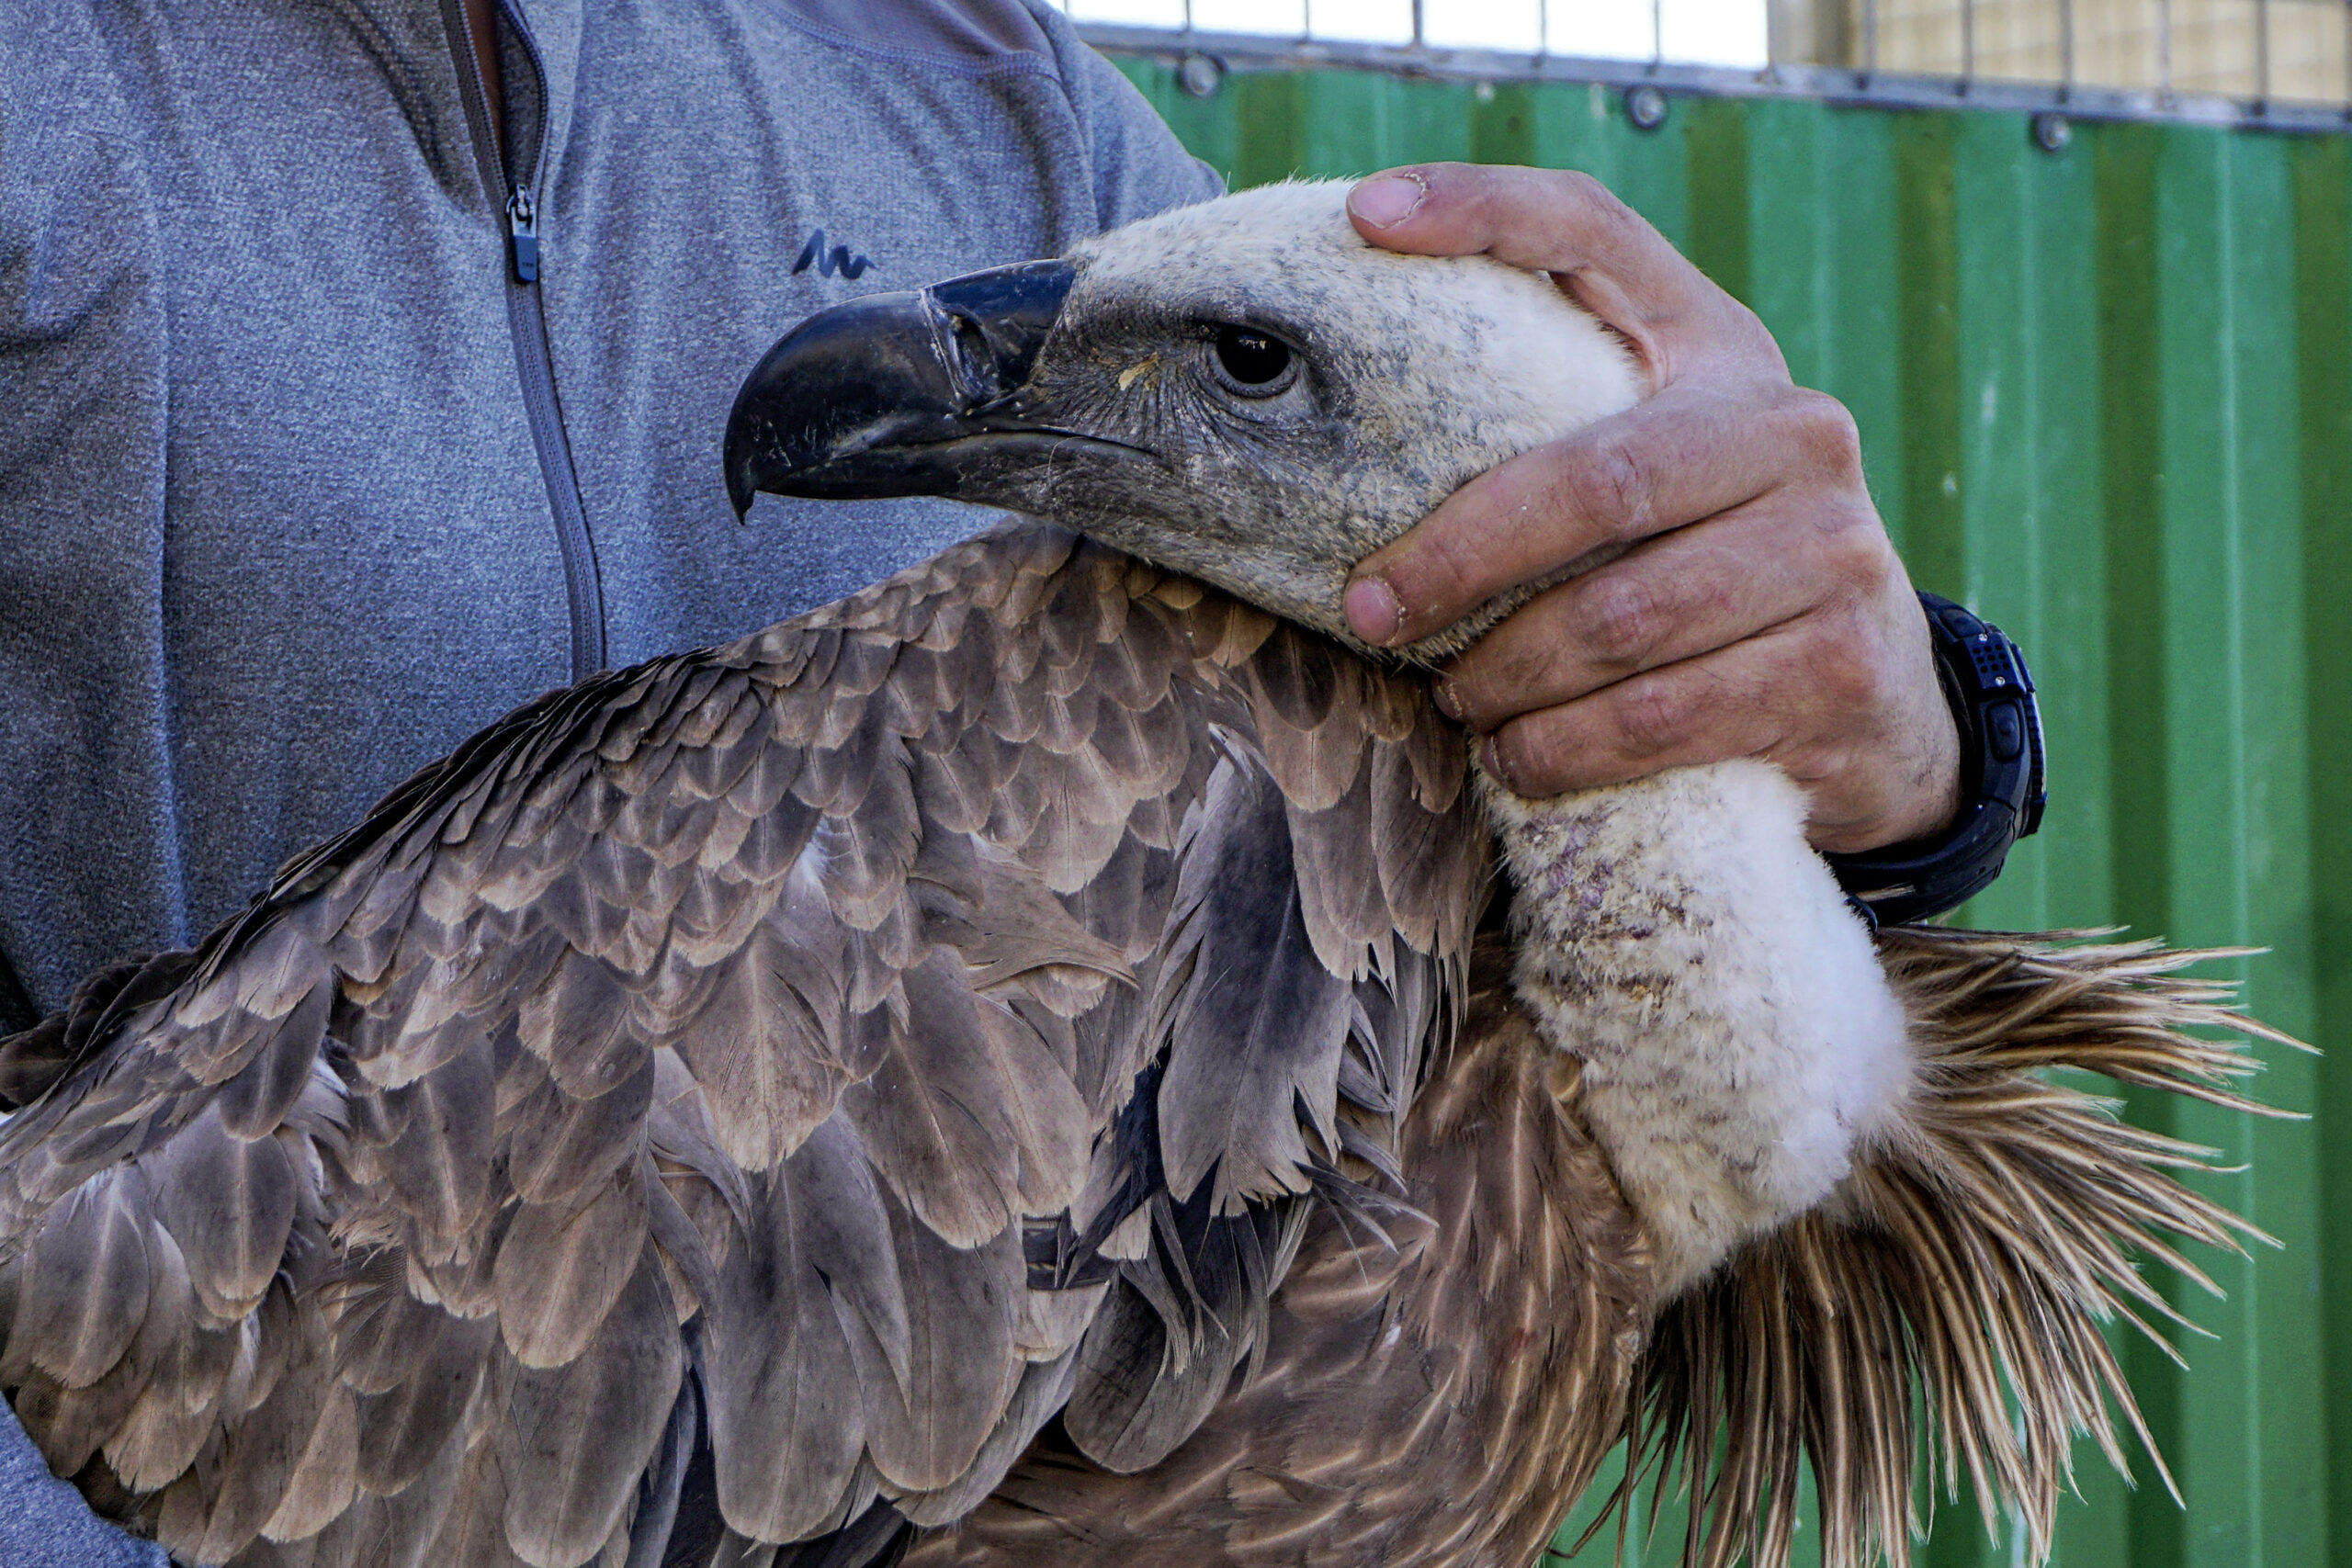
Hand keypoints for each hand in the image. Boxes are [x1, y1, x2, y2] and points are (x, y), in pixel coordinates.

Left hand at [1339, 163, 1958, 853]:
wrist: (1878, 699)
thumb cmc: (1708, 568)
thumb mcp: (1656, 470)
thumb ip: (1552, 428)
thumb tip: (1346, 440)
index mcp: (1720, 350)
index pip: (1594, 235)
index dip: (1480, 210)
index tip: (1365, 218)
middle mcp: (1793, 429)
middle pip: (1592, 484)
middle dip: (1458, 560)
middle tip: (1374, 615)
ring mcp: (1832, 547)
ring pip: (1620, 620)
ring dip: (1508, 677)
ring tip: (1458, 704)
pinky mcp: (1839, 665)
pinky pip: (1663, 717)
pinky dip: (1567, 749)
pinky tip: (1519, 760)